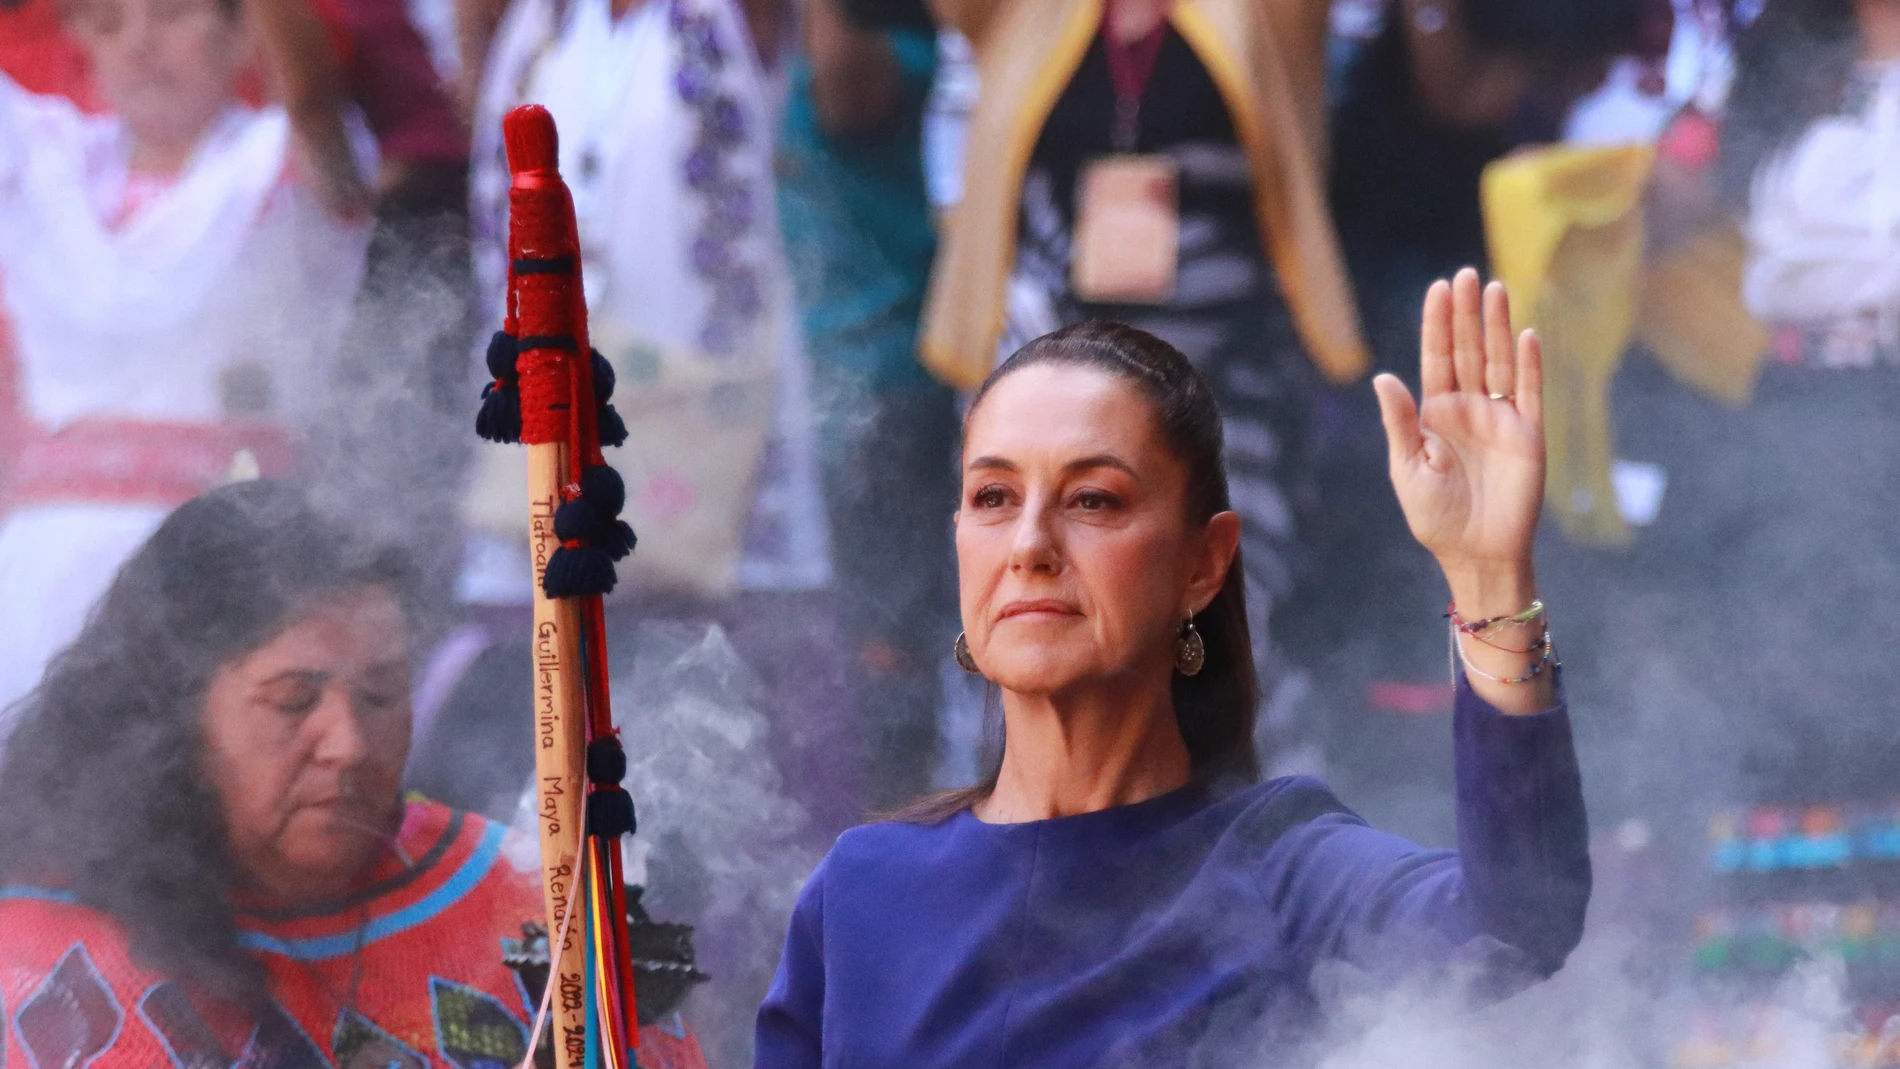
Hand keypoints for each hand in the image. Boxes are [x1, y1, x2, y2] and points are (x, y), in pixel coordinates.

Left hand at [1373, 269, 1544, 596]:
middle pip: (1468, 350)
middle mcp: (1468, 409)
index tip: (1437, 288)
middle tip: (1466, 274)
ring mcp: (1500, 418)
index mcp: (1435, 414)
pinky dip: (1529, 364)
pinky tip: (1526, 334)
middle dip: (1466, 313)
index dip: (1437, 324)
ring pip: (1498, 361)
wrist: (1476, 554)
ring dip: (1497, 326)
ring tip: (1494, 288)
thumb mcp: (1408, 467)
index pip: (1436, 358)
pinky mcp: (1529, 434)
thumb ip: (1400, 422)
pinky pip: (1530, 391)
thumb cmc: (1435, 517)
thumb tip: (1382, 377)